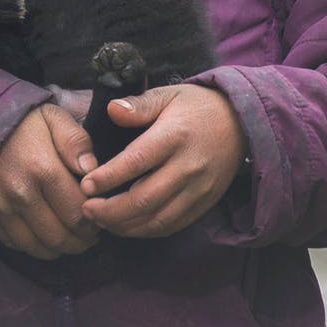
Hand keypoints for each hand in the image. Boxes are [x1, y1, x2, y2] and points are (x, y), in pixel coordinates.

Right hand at [0, 103, 100, 258]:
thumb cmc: (22, 124)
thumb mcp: (54, 118)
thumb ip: (76, 141)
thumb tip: (92, 171)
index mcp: (43, 169)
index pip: (78, 212)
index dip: (94, 222)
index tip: (99, 219)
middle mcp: (21, 194)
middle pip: (60, 236)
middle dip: (81, 241)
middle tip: (89, 235)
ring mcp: (1, 209)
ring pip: (39, 247)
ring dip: (60, 249)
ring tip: (71, 239)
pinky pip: (16, 244)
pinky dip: (35, 246)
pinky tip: (45, 235)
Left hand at [80, 83, 246, 237]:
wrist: (241, 123)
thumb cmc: (196, 108)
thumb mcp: (168, 95)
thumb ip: (139, 105)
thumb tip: (112, 110)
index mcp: (175, 136)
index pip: (136, 162)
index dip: (108, 177)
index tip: (85, 186)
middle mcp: (189, 167)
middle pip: (144, 199)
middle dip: (110, 210)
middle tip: (86, 209)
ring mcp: (199, 189)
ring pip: (157, 219)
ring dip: (124, 226)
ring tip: (100, 220)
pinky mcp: (204, 204)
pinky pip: (171, 225)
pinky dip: (145, 230)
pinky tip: (125, 226)